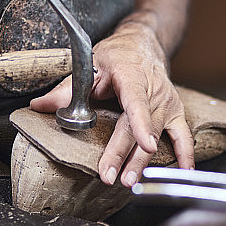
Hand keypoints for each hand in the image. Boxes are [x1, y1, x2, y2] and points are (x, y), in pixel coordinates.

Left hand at [30, 22, 194, 186]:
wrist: (144, 43)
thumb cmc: (117, 55)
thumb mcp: (89, 65)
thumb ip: (67, 89)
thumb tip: (39, 106)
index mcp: (132, 75)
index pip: (137, 102)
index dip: (142, 124)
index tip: (145, 145)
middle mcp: (154, 89)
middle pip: (140, 126)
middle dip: (126, 155)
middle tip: (111, 176)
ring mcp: (168, 102)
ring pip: (158, 136)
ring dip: (144, 161)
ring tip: (130, 181)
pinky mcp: (176, 112)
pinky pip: (184, 135)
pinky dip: (185, 154)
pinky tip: (184, 171)